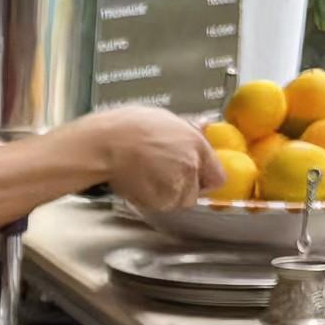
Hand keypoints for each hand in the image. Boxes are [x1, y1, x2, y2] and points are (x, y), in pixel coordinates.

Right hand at [75, 107, 224, 209]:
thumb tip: (202, 126)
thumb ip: (187, 129)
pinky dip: (149, 200)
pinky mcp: (157, 201)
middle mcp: (191, 168)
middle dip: (182, 190)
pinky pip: (158, 206)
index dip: (206, 179)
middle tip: (163, 177)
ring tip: (147, 178)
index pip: (218, 177)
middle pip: (195, 194)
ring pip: (176, 202)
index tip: (196, 179)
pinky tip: (138, 184)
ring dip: (165, 196)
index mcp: (196, 146)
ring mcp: (175, 187)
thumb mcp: (164, 118)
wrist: (106, 144)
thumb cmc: (129, 127)